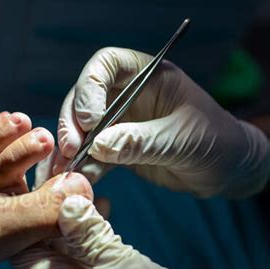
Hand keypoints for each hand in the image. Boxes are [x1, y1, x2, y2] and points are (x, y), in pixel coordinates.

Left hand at [12, 196, 210, 268]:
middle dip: (51, 203)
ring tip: (83, 180)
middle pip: (41, 235)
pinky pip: (84, 245)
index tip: (36, 178)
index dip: (24, 209)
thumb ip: (92, 237)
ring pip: (64, 237)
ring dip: (72, 210)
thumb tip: (66, 200)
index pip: (22, 243)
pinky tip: (101, 204)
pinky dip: (90, 224)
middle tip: (65, 171)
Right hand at [47, 47, 268, 196]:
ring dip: (71, 148)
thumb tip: (99, 146)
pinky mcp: (117, 147)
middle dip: (72, 123)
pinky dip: (82, 166)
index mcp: (147, 76)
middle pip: (84, 98)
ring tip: (64, 171)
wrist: (225, 170)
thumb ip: (141, 142)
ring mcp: (120, 121)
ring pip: (81, 127)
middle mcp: (127, 94)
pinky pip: (92, 153)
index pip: (106, 65)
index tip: (90, 120)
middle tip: (71, 149)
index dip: (90, 88)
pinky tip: (78, 182)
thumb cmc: (215, 143)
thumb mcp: (182, 140)